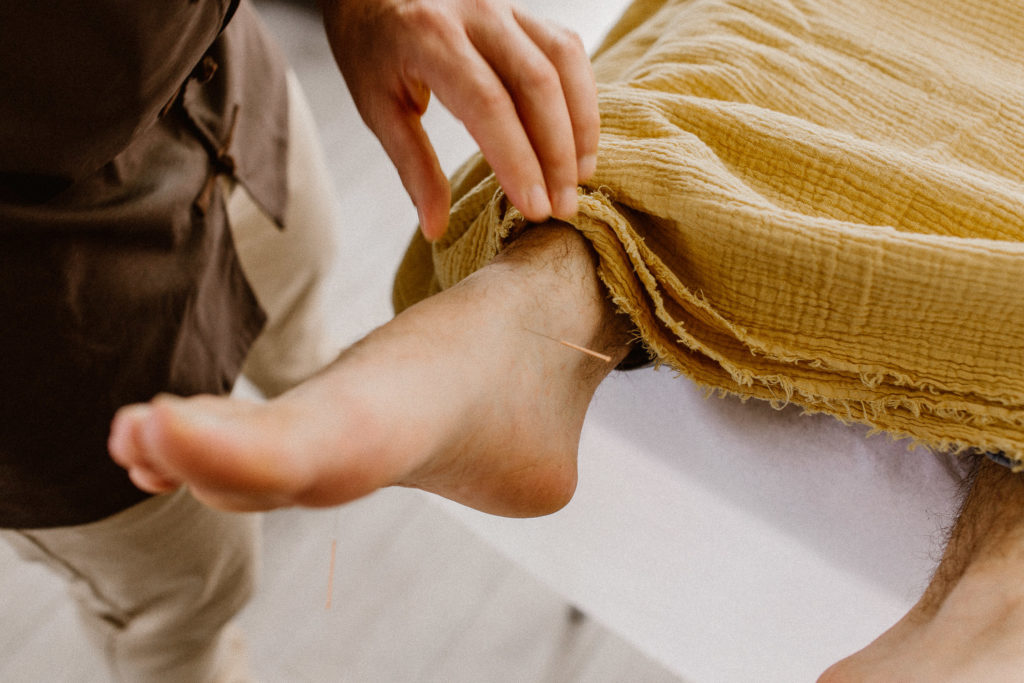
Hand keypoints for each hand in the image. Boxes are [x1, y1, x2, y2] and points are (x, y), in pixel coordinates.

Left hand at [322, 0, 598, 239]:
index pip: (488, 104)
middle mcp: (476, 13)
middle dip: (557, 154)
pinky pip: (568, 50)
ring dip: (579, 126)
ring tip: (580, 179)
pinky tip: (578, 141)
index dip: (518, 160)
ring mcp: (506, 7)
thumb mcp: (378, 108)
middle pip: (537, 84)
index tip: (535, 208)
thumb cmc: (372, 50)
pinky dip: (581, 98)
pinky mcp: (525, 13)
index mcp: (431, 38)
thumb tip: (436, 228)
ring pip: (563, 63)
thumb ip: (413, 167)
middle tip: (563, 207)